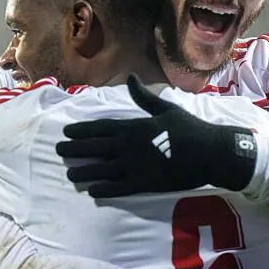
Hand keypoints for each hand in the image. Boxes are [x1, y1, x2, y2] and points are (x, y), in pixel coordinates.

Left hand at [55, 74, 257, 197]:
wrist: (209, 152)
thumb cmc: (189, 128)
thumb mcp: (166, 108)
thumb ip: (144, 97)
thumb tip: (130, 78)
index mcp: (135, 126)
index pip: (102, 127)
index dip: (82, 130)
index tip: (67, 132)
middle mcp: (130, 146)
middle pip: (96, 147)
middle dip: (76, 149)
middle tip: (59, 150)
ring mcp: (136, 165)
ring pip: (103, 169)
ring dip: (85, 171)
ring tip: (70, 173)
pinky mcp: (145, 183)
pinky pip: (119, 188)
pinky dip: (104, 189)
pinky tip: (91, 191)